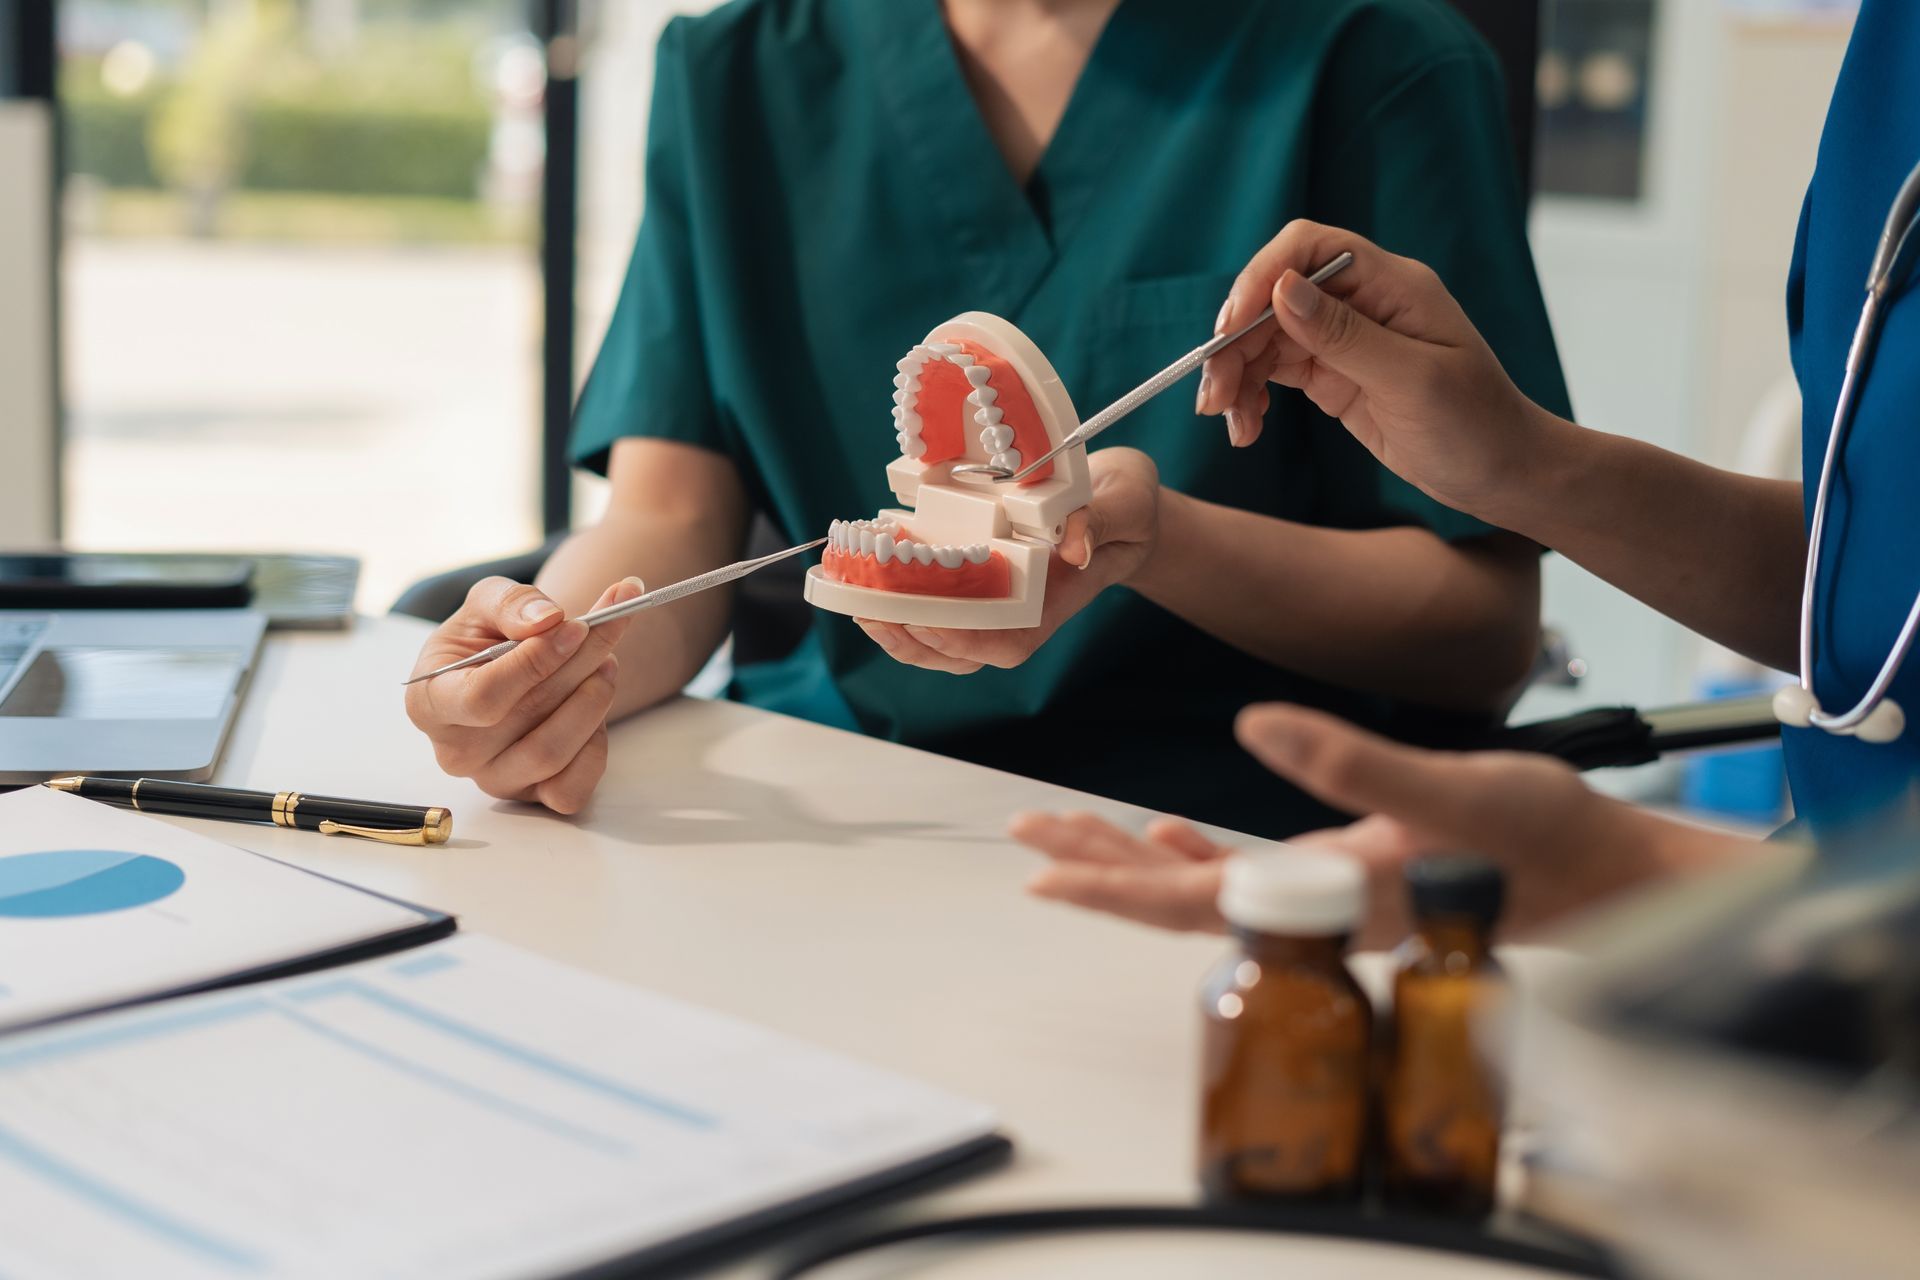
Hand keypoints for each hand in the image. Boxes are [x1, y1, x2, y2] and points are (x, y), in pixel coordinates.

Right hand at [405, 576, 643, 813]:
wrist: (512, 668)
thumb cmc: (487, 638)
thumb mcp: (486, 603)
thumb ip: (510, 602)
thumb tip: (547, 619)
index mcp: (430, 703)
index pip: (482, 697)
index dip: (535, 662)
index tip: (577, 627)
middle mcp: (456, 751)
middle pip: (528, 716)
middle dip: (580, 664)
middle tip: (612, 624)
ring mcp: (494, 779)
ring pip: (553, 753)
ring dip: (594, 700)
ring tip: (607, 660)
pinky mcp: (532, 796)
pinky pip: (572, 789)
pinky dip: (596, 743)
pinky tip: (596, 702)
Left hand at [856, 447, 1158, 673]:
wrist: (1119, 502)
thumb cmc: (1126, 509)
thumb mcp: (1126, 506)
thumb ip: (1099, 523)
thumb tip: (1075, 548)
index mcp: (1053, 604)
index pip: (1005, 643)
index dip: (962, 640)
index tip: (926, 619)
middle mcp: (1019, 612)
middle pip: (959, 652)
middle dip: (911, 638)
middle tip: (869, 609)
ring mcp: (994, 602)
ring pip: (938, 640)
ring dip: (895, 627)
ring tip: (857, 601)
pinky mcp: (975, 581)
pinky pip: (932, 608)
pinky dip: (897, 601)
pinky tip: (868, 580)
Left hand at [1014, 702, 1753, 940]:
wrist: (1607, 871)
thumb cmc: (1539, 836)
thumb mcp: (1443, 786)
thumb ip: (1347, 762)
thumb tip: (1251, 727)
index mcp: (1326, 893)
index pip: (1193, 902)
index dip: (1114, 889)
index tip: (1044, 877)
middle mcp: (1313, 904)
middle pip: (1178, 897)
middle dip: (1098, 866)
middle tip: (1027, 840)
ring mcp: (1326, 891)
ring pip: (1204, 881)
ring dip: (1132, 855)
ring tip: (1065, 831)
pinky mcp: (1347, 870)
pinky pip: (1250, 869)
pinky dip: (1198, 851)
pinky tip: (1165, 830)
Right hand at [1194, 220, 1556, 519]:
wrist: (1502, 473)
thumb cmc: (1476, 424)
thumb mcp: (1413, 381)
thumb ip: (1346, 335)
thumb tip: (1282, 290)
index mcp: (1390, 284)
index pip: (1308, 249)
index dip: (1260, 278)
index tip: (1229, 329)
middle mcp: (1361, 301)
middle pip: (1273, 297)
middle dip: (1235, 343)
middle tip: (1214, 397)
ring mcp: (1344, 338)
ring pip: (1265, 337)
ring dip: (1236, 374)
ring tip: (1228, 421)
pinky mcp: (1332, 375)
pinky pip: (1275, 371)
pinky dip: (1251, 395)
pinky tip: (1246, 427)